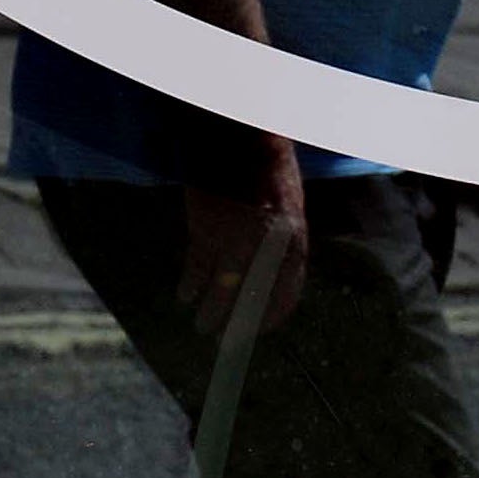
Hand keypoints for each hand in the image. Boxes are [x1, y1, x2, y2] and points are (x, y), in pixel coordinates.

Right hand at [179, 140, 307, 338]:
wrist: (242, 134)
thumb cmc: (268, 168)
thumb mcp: (288, 206)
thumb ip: (281, 242)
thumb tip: (270, 277)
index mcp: (293, 238)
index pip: (287, 292)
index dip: (272, 316)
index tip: (260, 331)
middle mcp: (266, 246)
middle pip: (252, 299)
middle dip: (238, 325)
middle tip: (226, 343)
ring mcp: (234, 239)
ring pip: (220, 290)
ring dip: (210, 313)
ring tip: (203, 327)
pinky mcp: (205, 229)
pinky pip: (197, 268)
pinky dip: (190, 285)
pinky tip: (185, 296)